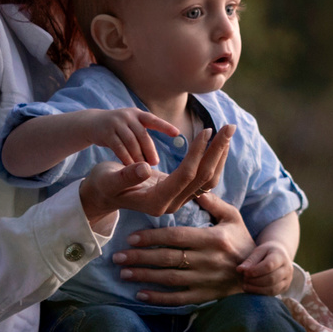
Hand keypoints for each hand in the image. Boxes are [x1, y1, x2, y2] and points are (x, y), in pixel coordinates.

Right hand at [73, 106, 181, 168]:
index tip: (177, 133)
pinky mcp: (105, 132)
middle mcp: (127, 116)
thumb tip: (156, 154)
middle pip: (142, 134)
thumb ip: (142, 134)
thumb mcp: (130, 125)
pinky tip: (130, 167)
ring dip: (138, 156)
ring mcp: (115, 123)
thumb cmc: (117, 129)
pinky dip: (125, 158)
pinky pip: (118, 147)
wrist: (91, 123)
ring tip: (144, 168)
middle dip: (149, 150)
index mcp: (137, 114)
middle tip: (155, 163)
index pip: (153, 120)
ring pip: (131, 142)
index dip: (165, 126)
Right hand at [77, 124, 234, 225]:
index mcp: (156, 202)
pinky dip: (212, 159)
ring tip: (228, 131)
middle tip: (230, 126)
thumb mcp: (109, 179)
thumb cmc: (103, 184)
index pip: (185, 175)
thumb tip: (144, 167)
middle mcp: (171, 204)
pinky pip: (203, 178)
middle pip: (203, 178)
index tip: (206, 130)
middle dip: (217, 151)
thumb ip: (126, 175)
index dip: (198, 152)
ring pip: (208, 179)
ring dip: (219, 154)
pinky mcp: (180, 193)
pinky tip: (217, 143)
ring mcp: (177, 201)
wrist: (103, 195)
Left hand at [116, 193, 255, 305]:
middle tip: (117, 257)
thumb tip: (194, 190)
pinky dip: (158, 298)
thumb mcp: (233, 217)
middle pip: (167, 259)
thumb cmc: (242, 241)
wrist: (258, 273)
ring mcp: (206, 281)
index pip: (176, 237)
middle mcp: (208, 261)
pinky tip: (140, 295)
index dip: (152, 238)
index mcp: (213, 239)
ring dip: (144, 277)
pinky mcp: (205, 295)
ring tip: (123, 273)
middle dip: (140, 258)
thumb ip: (214, 203)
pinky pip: (178, 298)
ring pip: (169, 279)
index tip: (131, 237)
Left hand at [237, 240, 294, 296]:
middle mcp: (287, 269)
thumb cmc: (267, 252)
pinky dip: (260, 293)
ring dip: (256, 289)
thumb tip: (239, 270)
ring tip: (246, 285)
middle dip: (255, 281)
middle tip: (244, 279)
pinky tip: (251, 289)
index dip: (255, 271)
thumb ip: (250, 260)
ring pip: (273, 289)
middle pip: (271, 279)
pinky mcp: (285, 287)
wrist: (281, 255)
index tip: (244, 272)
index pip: (269, 266)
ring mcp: (288, 279)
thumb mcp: (259, 251)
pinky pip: (273, 293)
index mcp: (281, 256)